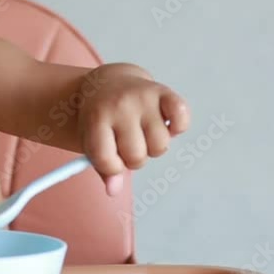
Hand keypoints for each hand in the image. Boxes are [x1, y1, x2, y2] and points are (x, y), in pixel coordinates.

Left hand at [77, 63, 189, 195]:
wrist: (107, 82)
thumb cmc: (100, 119)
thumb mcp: (91, 140)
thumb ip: (103, 167)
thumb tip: (113, 191)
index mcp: (97, 119)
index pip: (107, 161)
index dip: (112, 167)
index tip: (111, 157)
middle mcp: (120, 106)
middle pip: (137, 156)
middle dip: (134, 158)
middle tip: (127, 143)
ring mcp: (143, 97)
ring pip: (161, 145)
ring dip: (154, 147)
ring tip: (143, 133)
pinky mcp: (163, 92)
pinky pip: (182, 119)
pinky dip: (178, 127)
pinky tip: (165, 124)